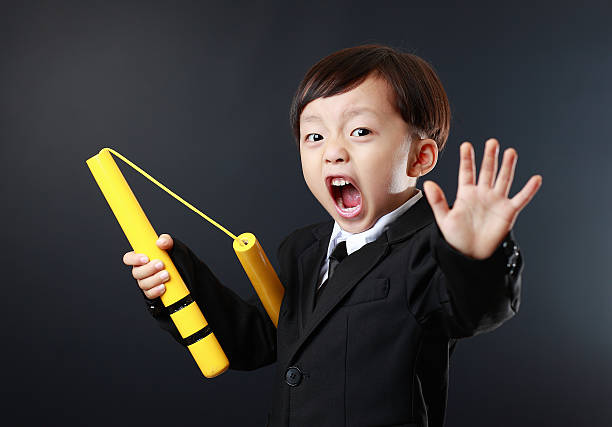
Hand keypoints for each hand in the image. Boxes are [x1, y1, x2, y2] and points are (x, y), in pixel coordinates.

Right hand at [122, 233, 173, 297]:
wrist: (185, 272)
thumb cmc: (174, 257)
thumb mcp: (172, 246)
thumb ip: (166, 241)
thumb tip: (160, 242)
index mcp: (141, 258)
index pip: (129, 258)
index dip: (134, 259)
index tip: (146, 258)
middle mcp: (140, 270)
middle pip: (136, 272)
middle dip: (149, 269)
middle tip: (161, 264)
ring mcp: (145, 282)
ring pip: (143, 283)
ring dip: (155, 279)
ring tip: (166, 274)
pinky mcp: (151, 291)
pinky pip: (149, 294)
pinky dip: (156, 291)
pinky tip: (163, 287)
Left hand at [423, 138, 541, 258]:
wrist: (470, 255)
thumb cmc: (456, 238)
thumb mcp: (444, 219)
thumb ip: (437, 201)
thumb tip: (428, 183)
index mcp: (466, 194)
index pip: (467, 172)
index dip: (467, 159)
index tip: (466, 145)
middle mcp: (482, 194)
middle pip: (487, 171)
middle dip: (490, 157)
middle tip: (492, 142)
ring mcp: (496, 201)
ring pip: (503, 179)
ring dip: (508, 166)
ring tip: (510, 152)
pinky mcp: (508, 212)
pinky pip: (521, 198)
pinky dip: (529, 189)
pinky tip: (536, 179)